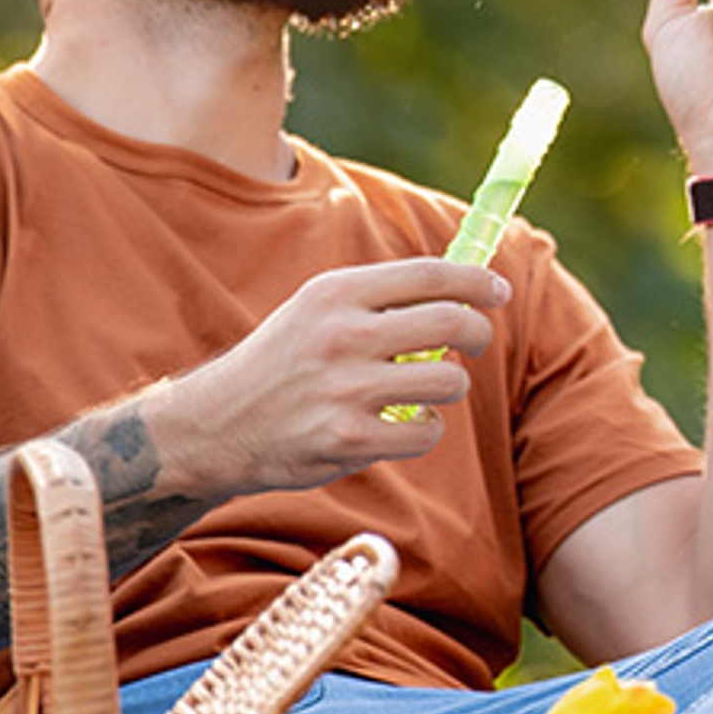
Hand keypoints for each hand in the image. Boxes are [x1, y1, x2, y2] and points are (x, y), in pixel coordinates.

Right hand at [154, 259, 503, 496]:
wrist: (215, 425)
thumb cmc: (282, 362)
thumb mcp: (316, 310)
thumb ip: (378, 298)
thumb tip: (460, 286)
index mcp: (336, 293)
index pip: (430, 274)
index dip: (476, 281)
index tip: (497, 292)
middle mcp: (343, 336)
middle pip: (452, 322)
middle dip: (479, 332)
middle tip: (477, 341)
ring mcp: (347, 389)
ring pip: (448, 380)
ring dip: (450, 386)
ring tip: (425, 388)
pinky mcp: (349, 438)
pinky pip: (426, 432)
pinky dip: (426, 429)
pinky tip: (403, 425)